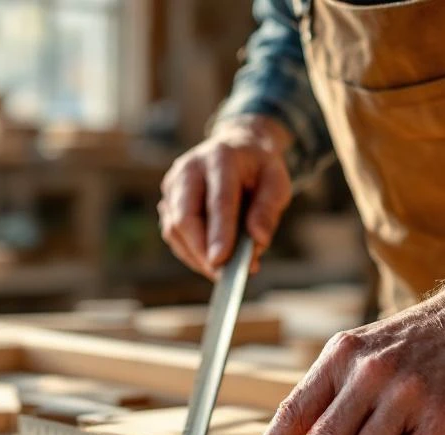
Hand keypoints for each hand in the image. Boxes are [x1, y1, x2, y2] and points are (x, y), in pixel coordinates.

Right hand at [158, 115, 293, 279]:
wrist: (237, 149)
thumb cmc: (258, 170)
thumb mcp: (277, 182)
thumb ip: (269, 210)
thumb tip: (258, 241)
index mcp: (221, 157)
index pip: (218, 201)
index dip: (218, 233)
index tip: (220, 262)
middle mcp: (189, 168)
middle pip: (185, 217)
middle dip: (201, 251)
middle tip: (220, 275)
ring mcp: (173, 184)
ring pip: (174, 230)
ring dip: (196, 256)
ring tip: (221, 271)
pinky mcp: (167, 200)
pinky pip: (172, 234)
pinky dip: (190, 252)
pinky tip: (209, 260)